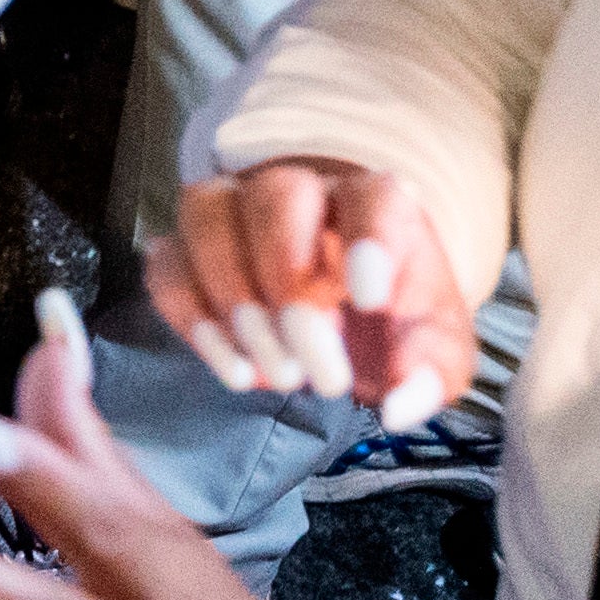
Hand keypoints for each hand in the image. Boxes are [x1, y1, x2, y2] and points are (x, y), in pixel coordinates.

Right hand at [143, 158, 476, 430]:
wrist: (345, 296)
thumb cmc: (392, 316)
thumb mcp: (433, 347)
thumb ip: (429, 372)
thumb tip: (398, 407)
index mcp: (374, 202)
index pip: (372, 196)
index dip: (369, 240)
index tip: (371, 301)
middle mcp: (300, 191)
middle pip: (277, 196)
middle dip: (286, 281)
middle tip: (309, 363)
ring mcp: (235, 210)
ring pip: (208, 212)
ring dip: (231, 292)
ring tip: (267, 370)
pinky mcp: (187, 245)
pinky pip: (167, 261)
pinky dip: (189, 316)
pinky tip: (232, 366)